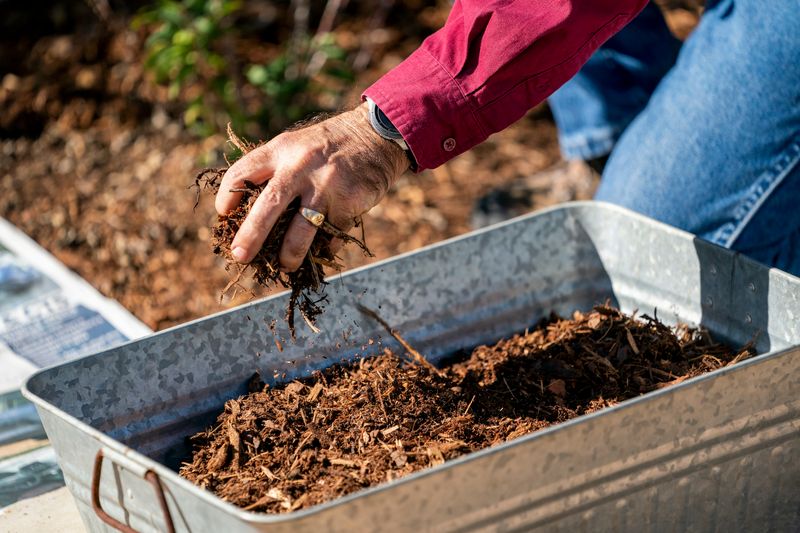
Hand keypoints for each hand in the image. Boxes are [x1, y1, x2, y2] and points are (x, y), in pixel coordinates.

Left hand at [215, 103, 408, 270]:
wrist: (376, 134)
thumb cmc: (328, 145)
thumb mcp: (296, 143)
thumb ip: (274, 168)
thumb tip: (247, 212)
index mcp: (281, 149)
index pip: (243, 173)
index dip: (227, 196)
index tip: (223, 214)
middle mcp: (301, 166)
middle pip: (268, 205)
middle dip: (250, 235)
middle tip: (239, 256)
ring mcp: (326, 185)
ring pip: (301, 229)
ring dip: (290, 253)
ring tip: (285, 265)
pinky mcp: (349, 202)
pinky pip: (331, 234)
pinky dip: (325, 245)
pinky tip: (322, 248)